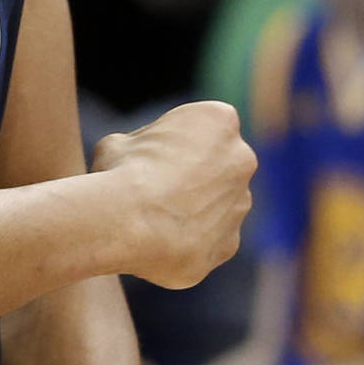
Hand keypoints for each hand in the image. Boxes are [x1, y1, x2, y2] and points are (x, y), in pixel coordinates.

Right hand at [93, 100, 255, 289]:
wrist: (129, 223)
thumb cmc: (122, 171)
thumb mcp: (121, 141)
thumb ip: (145, 148)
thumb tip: (138, 160)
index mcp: (219, 120)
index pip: (201, 125)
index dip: (169, 140)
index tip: (147, 154)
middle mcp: (241, 159)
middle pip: (216, 164)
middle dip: (191, 174)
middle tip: (152, 188)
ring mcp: (240, 204)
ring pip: (217, 204)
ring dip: (193, 209)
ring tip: (151, 219)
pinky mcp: (229, 244)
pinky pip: (210, 239)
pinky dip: (189, 241)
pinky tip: (158, 243)